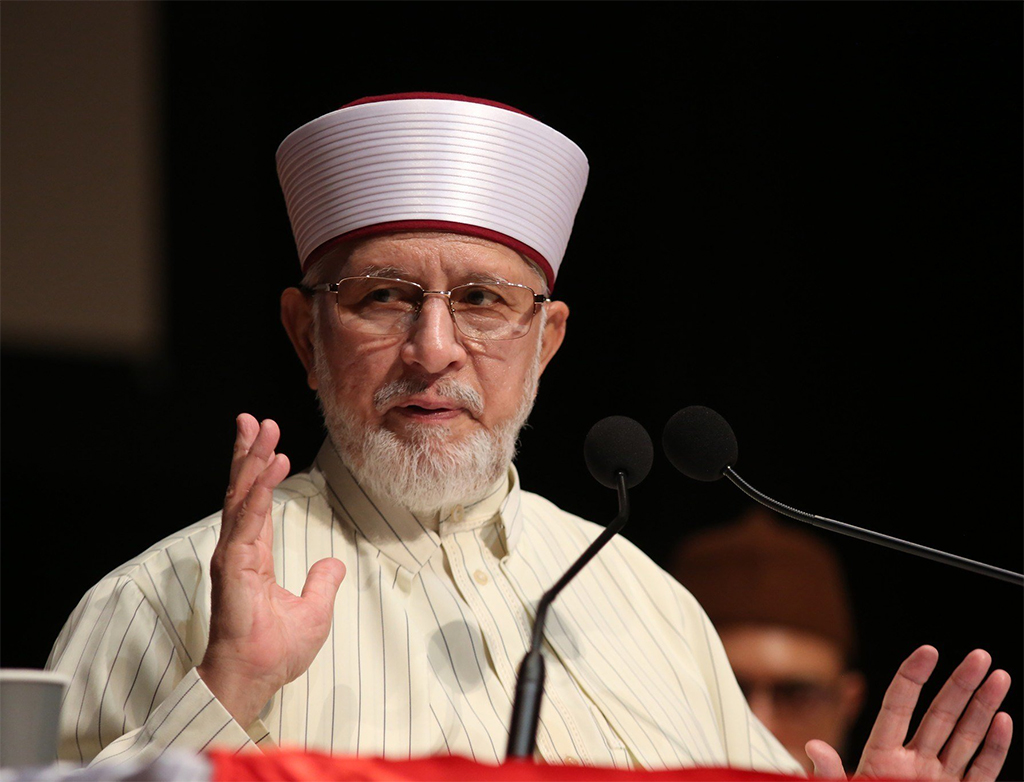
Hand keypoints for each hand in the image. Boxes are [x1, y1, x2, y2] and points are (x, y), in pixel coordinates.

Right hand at [197, 414, 345, 726]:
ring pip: (242, 497)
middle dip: (249, 452)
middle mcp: (239, 548)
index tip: (266, 441)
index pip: (255, 503)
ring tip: (263, 430)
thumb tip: (332, 564)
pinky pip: (247, 520)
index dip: (259, 471)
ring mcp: (233, 554)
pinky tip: (268, 468)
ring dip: (253, 461)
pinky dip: (258, 492)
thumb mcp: (313, 610)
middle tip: (254, 419)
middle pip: (243, 490)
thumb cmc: (275, 650)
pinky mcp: (233, 564)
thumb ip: (321, 583)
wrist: (255, 676)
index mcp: (253, 555)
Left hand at [806, 646, 1011, 779]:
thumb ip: (831, 774)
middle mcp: (914, 763)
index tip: (929, 651)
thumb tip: (813, 745)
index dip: (913, 677)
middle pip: (940, 715)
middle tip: (981, 656)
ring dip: (984, 707)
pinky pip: (981, 770)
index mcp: (882, 755)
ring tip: (999, 676)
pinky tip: (1003, 720)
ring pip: (965, 737)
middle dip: (960, 685)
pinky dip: (994, 747)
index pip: (900, 706)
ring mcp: (939, 781)